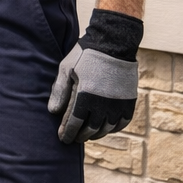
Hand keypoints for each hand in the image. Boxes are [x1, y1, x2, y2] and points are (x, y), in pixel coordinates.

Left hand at [48, 9, 142, 142]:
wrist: (114, 43)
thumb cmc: (86, 55)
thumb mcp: (66, 69)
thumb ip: (60, 91)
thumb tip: (53, 112)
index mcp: (85, 96)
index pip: (74, 123)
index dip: (67, 133)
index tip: (62, 139)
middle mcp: (103, 104)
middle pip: (90, 129)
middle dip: (80, 136)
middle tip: (73, 139)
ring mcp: (118, 104)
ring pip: (106, 128)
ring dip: (96, 134)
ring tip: (87, 135)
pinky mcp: (129, 101)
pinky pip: (122, 122)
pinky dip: (113, 128)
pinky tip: (105, 128)